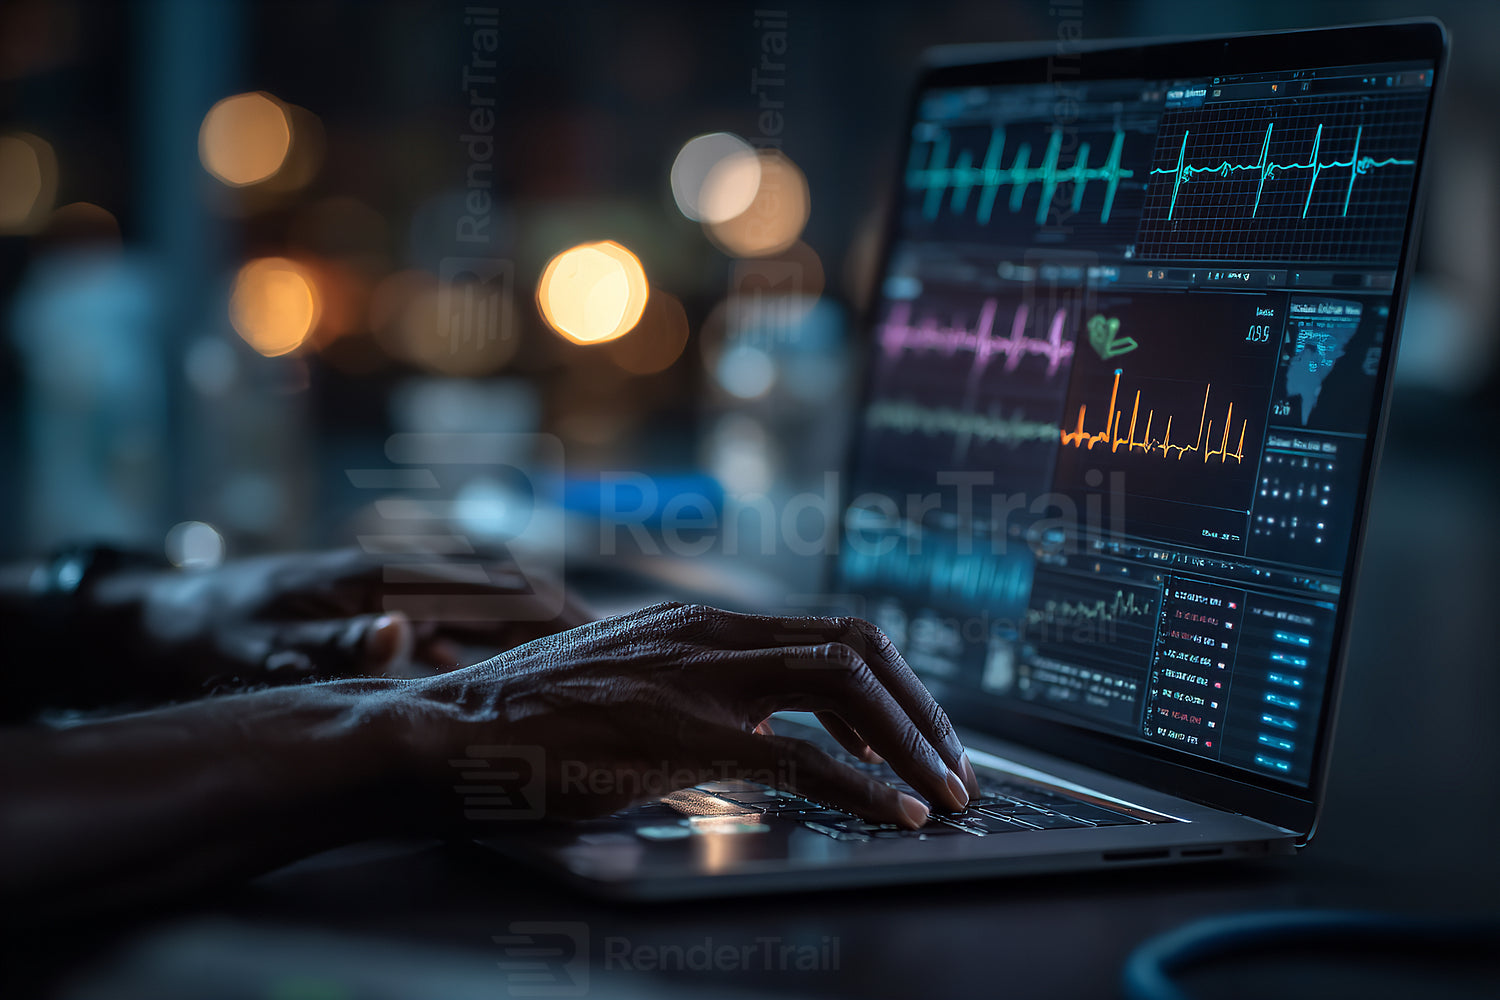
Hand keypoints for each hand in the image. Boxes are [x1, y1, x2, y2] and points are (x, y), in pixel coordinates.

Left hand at [87, 548, 593, 697]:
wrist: (161, 614)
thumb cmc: (210, 630)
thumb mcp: (263, 643)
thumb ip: (336, 643)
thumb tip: (407, 635)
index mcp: (380, 573)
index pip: (487, 582)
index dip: (546, 607)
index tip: (593, 636)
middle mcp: (395, 573)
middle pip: (497, 585)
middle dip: (554, 614)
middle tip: (607, 652)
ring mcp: (388, 590)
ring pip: (478, 604)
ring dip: (524, 630)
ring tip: (571, 666)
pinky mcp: (374, 611)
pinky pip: (447, 624)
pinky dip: (482, 646)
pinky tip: (494, 680)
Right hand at [398, 602, 980, 829]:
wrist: (451, 730)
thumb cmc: (528, 720)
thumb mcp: (624, 681)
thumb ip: (689, 686)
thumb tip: (752, 724)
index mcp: (699, 620)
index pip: (828, 632)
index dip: (889, 683)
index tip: (915, 735)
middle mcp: (709, 633)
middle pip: (857, 648)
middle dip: (921, 709)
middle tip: (953, 765)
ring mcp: (698, 677)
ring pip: (846, 685)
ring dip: (911, 743)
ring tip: (943, 793)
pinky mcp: (683, 733)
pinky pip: (803, 757)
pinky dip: (866, 787)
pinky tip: (896, 815)